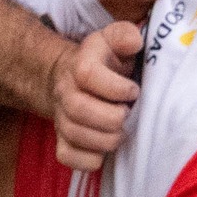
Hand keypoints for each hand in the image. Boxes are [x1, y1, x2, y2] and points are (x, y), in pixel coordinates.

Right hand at [52, 21, 141, 170]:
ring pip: (74, 135)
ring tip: (121, 132)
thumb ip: (125, 36)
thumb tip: (135, 42)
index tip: (133, 91)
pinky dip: (88, 160)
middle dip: (111, 117)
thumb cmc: (104, 62)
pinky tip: (104, 151)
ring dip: (105, 140)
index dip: (114, 87)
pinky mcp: (62, 141)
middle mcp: (66, 91)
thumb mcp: (114, 40)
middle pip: (77, 108)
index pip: (88, 74)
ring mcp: (61, 118)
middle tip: (127, 115)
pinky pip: (67, 157)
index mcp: (81, 64)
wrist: (71, 79)